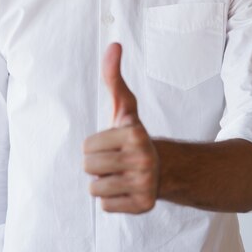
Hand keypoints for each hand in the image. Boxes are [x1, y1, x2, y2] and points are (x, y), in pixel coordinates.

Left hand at [83, 43, 158, 213]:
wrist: (163, 167)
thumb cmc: (133, 135)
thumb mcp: (124, 106)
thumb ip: (113, 77)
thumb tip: (114, 44)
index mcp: (134, 134)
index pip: (87, 147)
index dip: (96, 145)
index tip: (115, 143)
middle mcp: (143, 160)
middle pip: (89, 168)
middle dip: (98, 164)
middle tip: (117, 160)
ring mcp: (145, 185)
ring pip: (95, 189)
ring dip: (103, 183)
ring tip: (121, 174)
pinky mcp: (143, 206)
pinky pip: (105, 206)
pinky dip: (112, 200)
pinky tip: (126, 189)